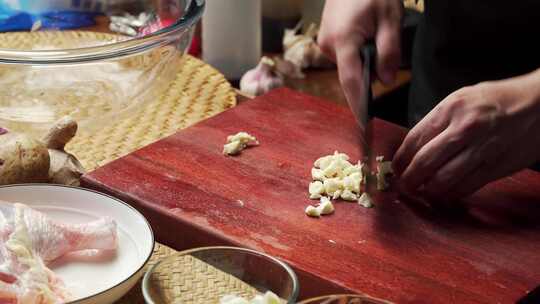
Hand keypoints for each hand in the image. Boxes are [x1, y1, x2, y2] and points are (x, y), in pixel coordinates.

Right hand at [318, 0, 402, 119]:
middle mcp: (329, 45)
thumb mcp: (390, 19)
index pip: (351, 81)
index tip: (364, 125)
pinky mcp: (325, 37)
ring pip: (348, 63)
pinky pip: (344, 54)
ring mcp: (324, 41)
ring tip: (373, 29)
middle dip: (369, 70)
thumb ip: (389, 52)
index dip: (358, 104)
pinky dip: (356, 50)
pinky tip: (364, 29)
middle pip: (351, 73)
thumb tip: (386, 82)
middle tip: (384, 41)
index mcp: (344, 41)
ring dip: (363, 57)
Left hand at [393, 72, 539, 199]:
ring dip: (428, 191)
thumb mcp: (462, 98)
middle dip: (409, 179)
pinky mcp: (497, 166)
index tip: (396, 168)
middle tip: (404, 186)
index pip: (414, 140)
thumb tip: (414, 147)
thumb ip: (438, 121)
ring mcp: (483, 149)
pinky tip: (445, 194)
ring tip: (422, 192)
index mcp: (451, 108)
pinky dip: (451, 195)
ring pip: (444, 180)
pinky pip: (467, 187)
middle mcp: (465, 128)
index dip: (400, 159)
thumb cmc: (498, 99)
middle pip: (425, 163)